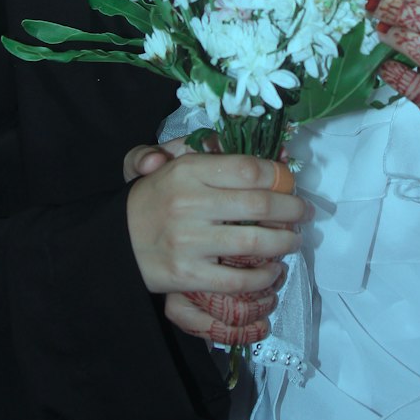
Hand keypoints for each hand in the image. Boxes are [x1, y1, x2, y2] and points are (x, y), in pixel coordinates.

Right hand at [125, 151, 306, 343]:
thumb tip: (230, 140)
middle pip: (259, 205)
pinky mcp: (188, 275)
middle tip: (303, 213)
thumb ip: (197, 147)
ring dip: (285, 243)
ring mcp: (189, 241)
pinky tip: (272, 270)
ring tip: (293, 241)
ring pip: (255, 242)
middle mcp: (189, 203)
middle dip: (292, 209)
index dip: (279, 175)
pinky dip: (263, 276)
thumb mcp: (168, 164)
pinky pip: (238, 279)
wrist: (116, 243)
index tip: (289, 182)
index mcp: (187, 171)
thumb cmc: (152, 199)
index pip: (248, 168)